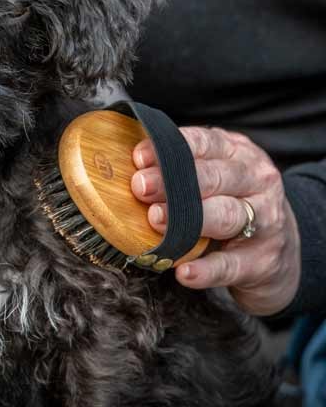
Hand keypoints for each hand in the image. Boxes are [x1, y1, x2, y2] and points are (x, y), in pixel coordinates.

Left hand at [131, 126, 300, 315]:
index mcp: (238, 153)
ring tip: (155, 220)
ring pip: (227, 215)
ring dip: (189, 219)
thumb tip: (130, 167)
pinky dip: (207, 269)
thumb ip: (181, 167)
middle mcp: (257, 181)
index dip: (169, 149)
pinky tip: (184, 272)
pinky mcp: (264, 261)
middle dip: (173, 181)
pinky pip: (231, 265)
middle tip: (139, 187)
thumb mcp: (215, 175)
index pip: (204, 142)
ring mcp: (265, 221)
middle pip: (213, 177)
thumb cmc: (232, 203)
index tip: (138, 158)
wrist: (285, 250)